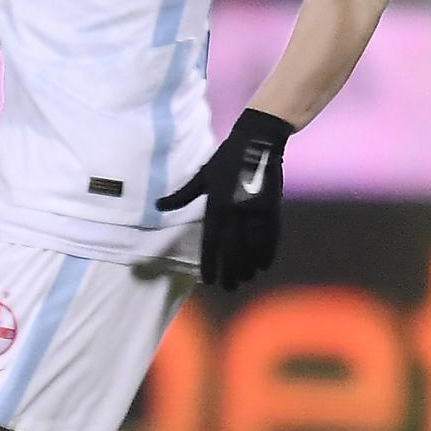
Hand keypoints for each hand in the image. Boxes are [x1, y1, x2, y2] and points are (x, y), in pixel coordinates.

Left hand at [155, 107, 293, 290]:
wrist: (257, 142)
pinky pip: (271, 235)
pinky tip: (264, 266)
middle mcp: (236, 211)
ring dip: (249, 266)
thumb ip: (181, 196)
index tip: (208, 280)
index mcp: (216, 205)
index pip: (211, 242)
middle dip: (230, 271)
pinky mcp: (272, 206)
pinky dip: (268, 252)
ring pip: (253, 246)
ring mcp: (256, 209)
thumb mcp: (202, 177)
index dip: (210, 263)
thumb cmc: (225, 159)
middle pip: (233, 250)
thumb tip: (158, 206)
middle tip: (228, 288)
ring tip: (245, 280)